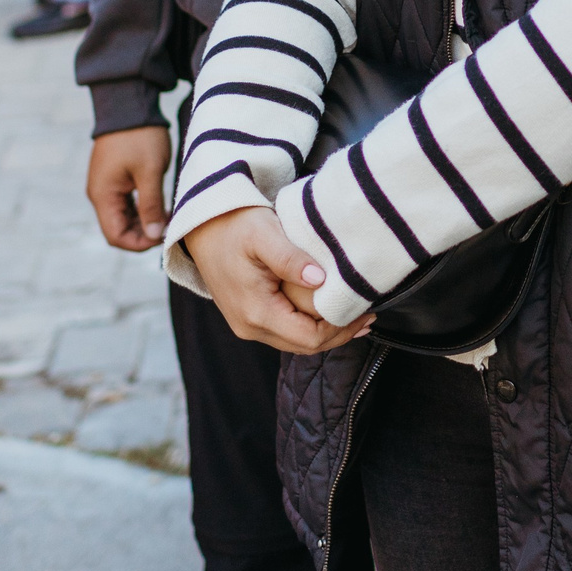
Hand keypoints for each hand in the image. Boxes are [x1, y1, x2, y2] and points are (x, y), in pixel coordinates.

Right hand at [87, 126, 173, 251]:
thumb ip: (151, 205)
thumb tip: (155, 235)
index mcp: (103, 195)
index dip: (140, 243)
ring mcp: (105, 186)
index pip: (115, 236)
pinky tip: (160, 206)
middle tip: (170, 226)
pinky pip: (124, 204)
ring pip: (122, 218)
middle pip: (118, 229)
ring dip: (143, 222)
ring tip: (168, 217)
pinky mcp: (113, 178)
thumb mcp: (151, 172)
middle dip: (143, 234)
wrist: (129, 103)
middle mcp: (99, 194)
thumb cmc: (140, 137)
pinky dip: (140, 210)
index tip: (164, 236)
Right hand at [181, 206, 371, 355]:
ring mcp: (246, 324)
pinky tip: (328, 312)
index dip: (340, 329)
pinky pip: (285, 331)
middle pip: (304, 346)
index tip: (364, 312)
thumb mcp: (265, 233)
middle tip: (368, 317)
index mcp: (255, 312)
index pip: (308, 337)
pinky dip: (310, 326)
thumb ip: (291, 259)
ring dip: (326, 332)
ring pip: (295, 341)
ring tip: (355, 316)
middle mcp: (249, 327)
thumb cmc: (235, 224)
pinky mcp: (248, 316)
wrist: (203, 224)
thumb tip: (320, 279)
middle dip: (338, 334)